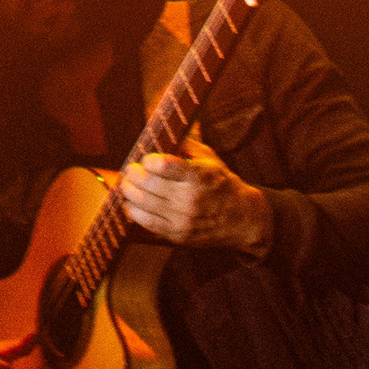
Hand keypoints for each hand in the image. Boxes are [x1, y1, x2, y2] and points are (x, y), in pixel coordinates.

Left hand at [120, 140, 273, 255]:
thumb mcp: (210, 159)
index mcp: (199, 176)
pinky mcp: (177, 234)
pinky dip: (133, 210)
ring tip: (127, 184)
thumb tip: (160, 134)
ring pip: (142, 203)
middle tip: (130, 169)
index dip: (148, 160)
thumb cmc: (222, 184)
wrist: (241, 219)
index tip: (147, 159)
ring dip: (128, 191)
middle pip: (147, 183)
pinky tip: (131, 202)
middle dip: (133, 173)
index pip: (163, 165)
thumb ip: (185, 145)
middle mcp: (190, 198)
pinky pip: (146, 222)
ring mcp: (183, 219)